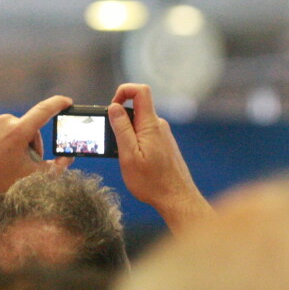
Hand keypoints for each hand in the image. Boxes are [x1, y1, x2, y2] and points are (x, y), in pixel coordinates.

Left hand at [0, 95, 72, 216]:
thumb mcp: (28, 176)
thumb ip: (54, 168)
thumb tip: (68, 158)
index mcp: (19, 132)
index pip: (44, 110)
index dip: (58, 104)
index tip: (66, 102)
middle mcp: (4, 120)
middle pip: (27, 127)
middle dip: (28, 142)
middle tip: (21, 161)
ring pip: (10, 127)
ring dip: (11, 139)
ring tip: (2, 158)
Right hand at [109, 83, 211, 230]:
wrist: (176, 198)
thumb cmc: (152, 182)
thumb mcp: (129, 156)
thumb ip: (121, 129)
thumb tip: (114, 107)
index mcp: (150, 125)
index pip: (140, 91)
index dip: (124, 91)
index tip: (112, 108)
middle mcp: (159, 125)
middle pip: (137, 108)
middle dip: (120, 120)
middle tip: (113, 142)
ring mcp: (163, 135)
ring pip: (139, 124)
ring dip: (127, 135)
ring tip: (124, 157)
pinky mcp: (163, 144)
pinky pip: (145, 135)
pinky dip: (135, 143)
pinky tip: (135, 162)